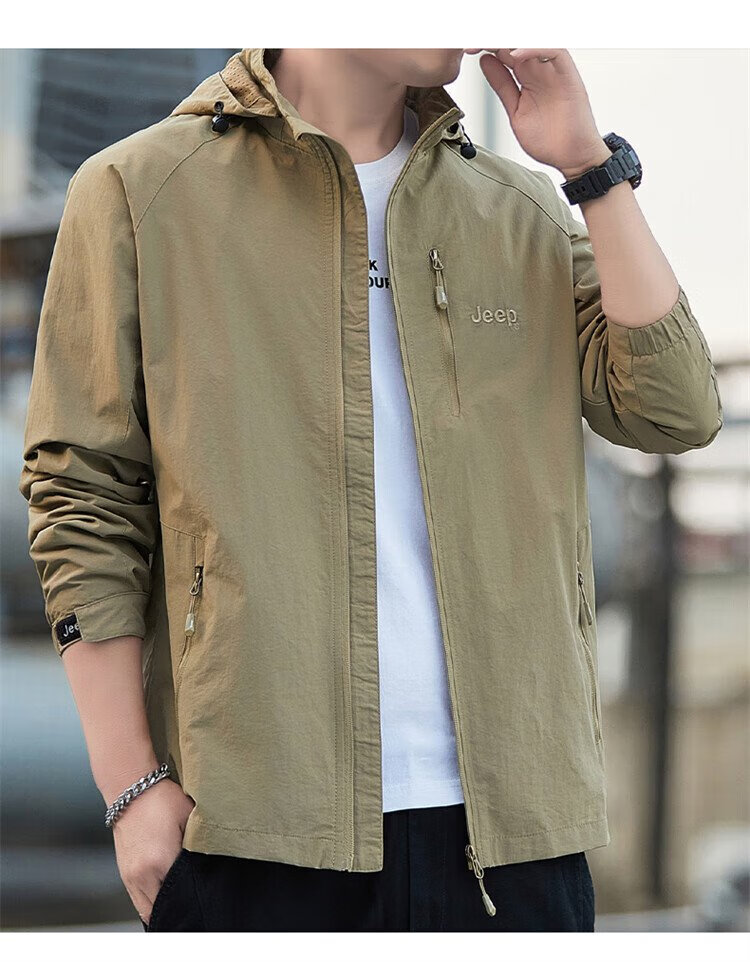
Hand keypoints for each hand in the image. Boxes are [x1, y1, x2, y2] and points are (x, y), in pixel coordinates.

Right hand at [109, 777, 195, 926]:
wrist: (131, 789)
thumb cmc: (161, 799)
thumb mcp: (189, 818)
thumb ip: (197, 845)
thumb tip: (207, 864)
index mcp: (160, 861)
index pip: (179, 897)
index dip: (191, 902)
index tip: (202, 903)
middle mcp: (142, 874)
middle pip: (161, 910)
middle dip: (177, 910)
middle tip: (193, 908)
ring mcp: (130, 876)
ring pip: (146, 909)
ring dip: (162, 908)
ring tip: (179, 903)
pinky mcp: (124, 872)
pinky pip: (137, 900)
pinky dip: (150, 900)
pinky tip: (164, 893)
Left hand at [464, 48, 611, 179]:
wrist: (572, 158)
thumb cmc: (549, 140)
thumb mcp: (515, 110)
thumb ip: (502, 85)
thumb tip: (485, 62)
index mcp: (527, 77)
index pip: (505, 51)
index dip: (485, 47)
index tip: (466, 49)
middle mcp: (540, 69)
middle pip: (517, 42)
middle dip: (494, 40)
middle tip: (471, 43)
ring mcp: (554, 71)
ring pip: (534, 42)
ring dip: (511, 41)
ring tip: (489, 44)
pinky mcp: (568, 75)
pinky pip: (553, 51)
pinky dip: (534, 50)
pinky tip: (515, 56)